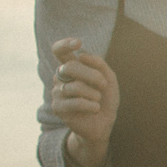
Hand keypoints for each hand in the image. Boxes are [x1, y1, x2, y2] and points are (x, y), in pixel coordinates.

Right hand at [49, 37, 119, 166]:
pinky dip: (91, 105)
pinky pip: (76, 102)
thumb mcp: (109, 79)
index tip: (78, 43)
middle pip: (70, 67)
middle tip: (104, 84)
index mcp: (70, 67)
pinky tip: (95, 109)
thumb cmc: (105, 98)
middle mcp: (60, 77)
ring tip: (98, 100)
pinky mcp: (58, 108)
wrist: (103, 123)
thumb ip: (99, 64)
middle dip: (92, 75)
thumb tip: (82, 55)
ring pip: (75, 86)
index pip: (59, 51)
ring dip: (94, 94)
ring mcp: (57, 92)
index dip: (65, 44)